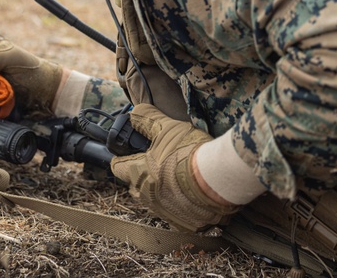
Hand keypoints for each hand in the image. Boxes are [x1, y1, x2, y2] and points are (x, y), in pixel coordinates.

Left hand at [110, 104, 239, 231]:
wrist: (217, 179)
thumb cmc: (189, 152)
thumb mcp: (168, 128)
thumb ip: (148, 120)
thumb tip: (133, 113)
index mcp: (139, 173)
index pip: (118, 167)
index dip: (121, 159)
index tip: (127, 155)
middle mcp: (147, 195)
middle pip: (136, 186)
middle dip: (143, 175)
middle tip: (159, 163)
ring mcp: (163, 211)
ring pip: (154, 200)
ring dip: (161, 190)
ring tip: (178, 178)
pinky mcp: (182, 223)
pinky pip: (174, 214)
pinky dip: (179, 204)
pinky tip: (191, 194)